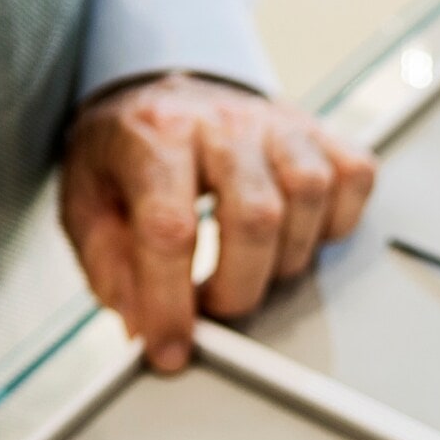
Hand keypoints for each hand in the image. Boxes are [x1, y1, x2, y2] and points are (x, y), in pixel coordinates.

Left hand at [61, 74, 376, 370]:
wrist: (161, 91)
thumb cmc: (127, 153)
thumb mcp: (87, 204)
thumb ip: (111, 268)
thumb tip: (144, 327)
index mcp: (154, 133)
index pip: (170, 228)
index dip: (171, 302)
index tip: (170, 348)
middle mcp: (222, 120)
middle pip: (256, 217)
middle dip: (237, 289)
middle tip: (214, 305)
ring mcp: (277, 122)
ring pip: (310, 196)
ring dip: (285, 257)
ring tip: (252, 267)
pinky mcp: (317, 130)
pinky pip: (352, 178)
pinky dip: (335, 221)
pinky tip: (297, 232)